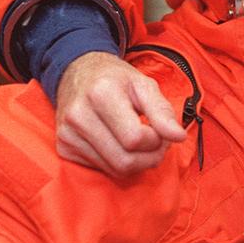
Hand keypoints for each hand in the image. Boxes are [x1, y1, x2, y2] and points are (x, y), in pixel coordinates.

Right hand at [54, 50, 186, 176]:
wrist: (77, 73)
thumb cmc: (115, 79)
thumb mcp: (143, 85)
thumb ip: (163, 111)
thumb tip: (179, 137)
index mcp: (101, 94)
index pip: (135, 138)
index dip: (156, 140)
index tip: (161, 130)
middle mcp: (79, 115)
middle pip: (124, 160)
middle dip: (149, 157)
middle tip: (157, 143)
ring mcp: (68, 134)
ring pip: (114, 169)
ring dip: (136, 162)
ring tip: (141, 143)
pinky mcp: (64, 147)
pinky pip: (101, 169)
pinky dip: (117, 162)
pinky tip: (119, 143)